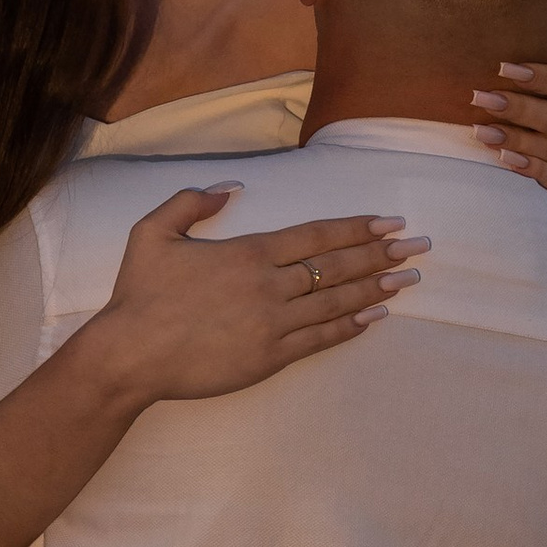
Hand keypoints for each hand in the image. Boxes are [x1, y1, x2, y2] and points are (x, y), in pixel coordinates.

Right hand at [85, 187, 426, 408]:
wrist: (129, 355)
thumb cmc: (138, 294)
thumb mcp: (152, 232)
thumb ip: (191, 201)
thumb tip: (230, 187)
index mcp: (248, 253)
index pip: (316, 235)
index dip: (356, 228)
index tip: (389, 223)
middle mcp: (268, 287)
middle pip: (336, 266)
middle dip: (382, 255)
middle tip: (418, 248)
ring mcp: (272, 325)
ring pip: (335, 303)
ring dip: (375, 289)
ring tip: (408, 280)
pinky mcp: (268, 359)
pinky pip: (319, 340)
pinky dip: (349, 328)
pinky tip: (374, 317)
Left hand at [470, 61, 546, 204]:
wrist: (537, 191)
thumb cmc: (519, 136)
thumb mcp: (520, 112)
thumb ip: (509, 91)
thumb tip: (471, 65)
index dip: (538, 75)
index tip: (502, 68)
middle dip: (516, 107)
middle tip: (480, 99)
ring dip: (514, 137)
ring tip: (481, 132)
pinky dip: (529, 166)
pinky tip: (506, 159)